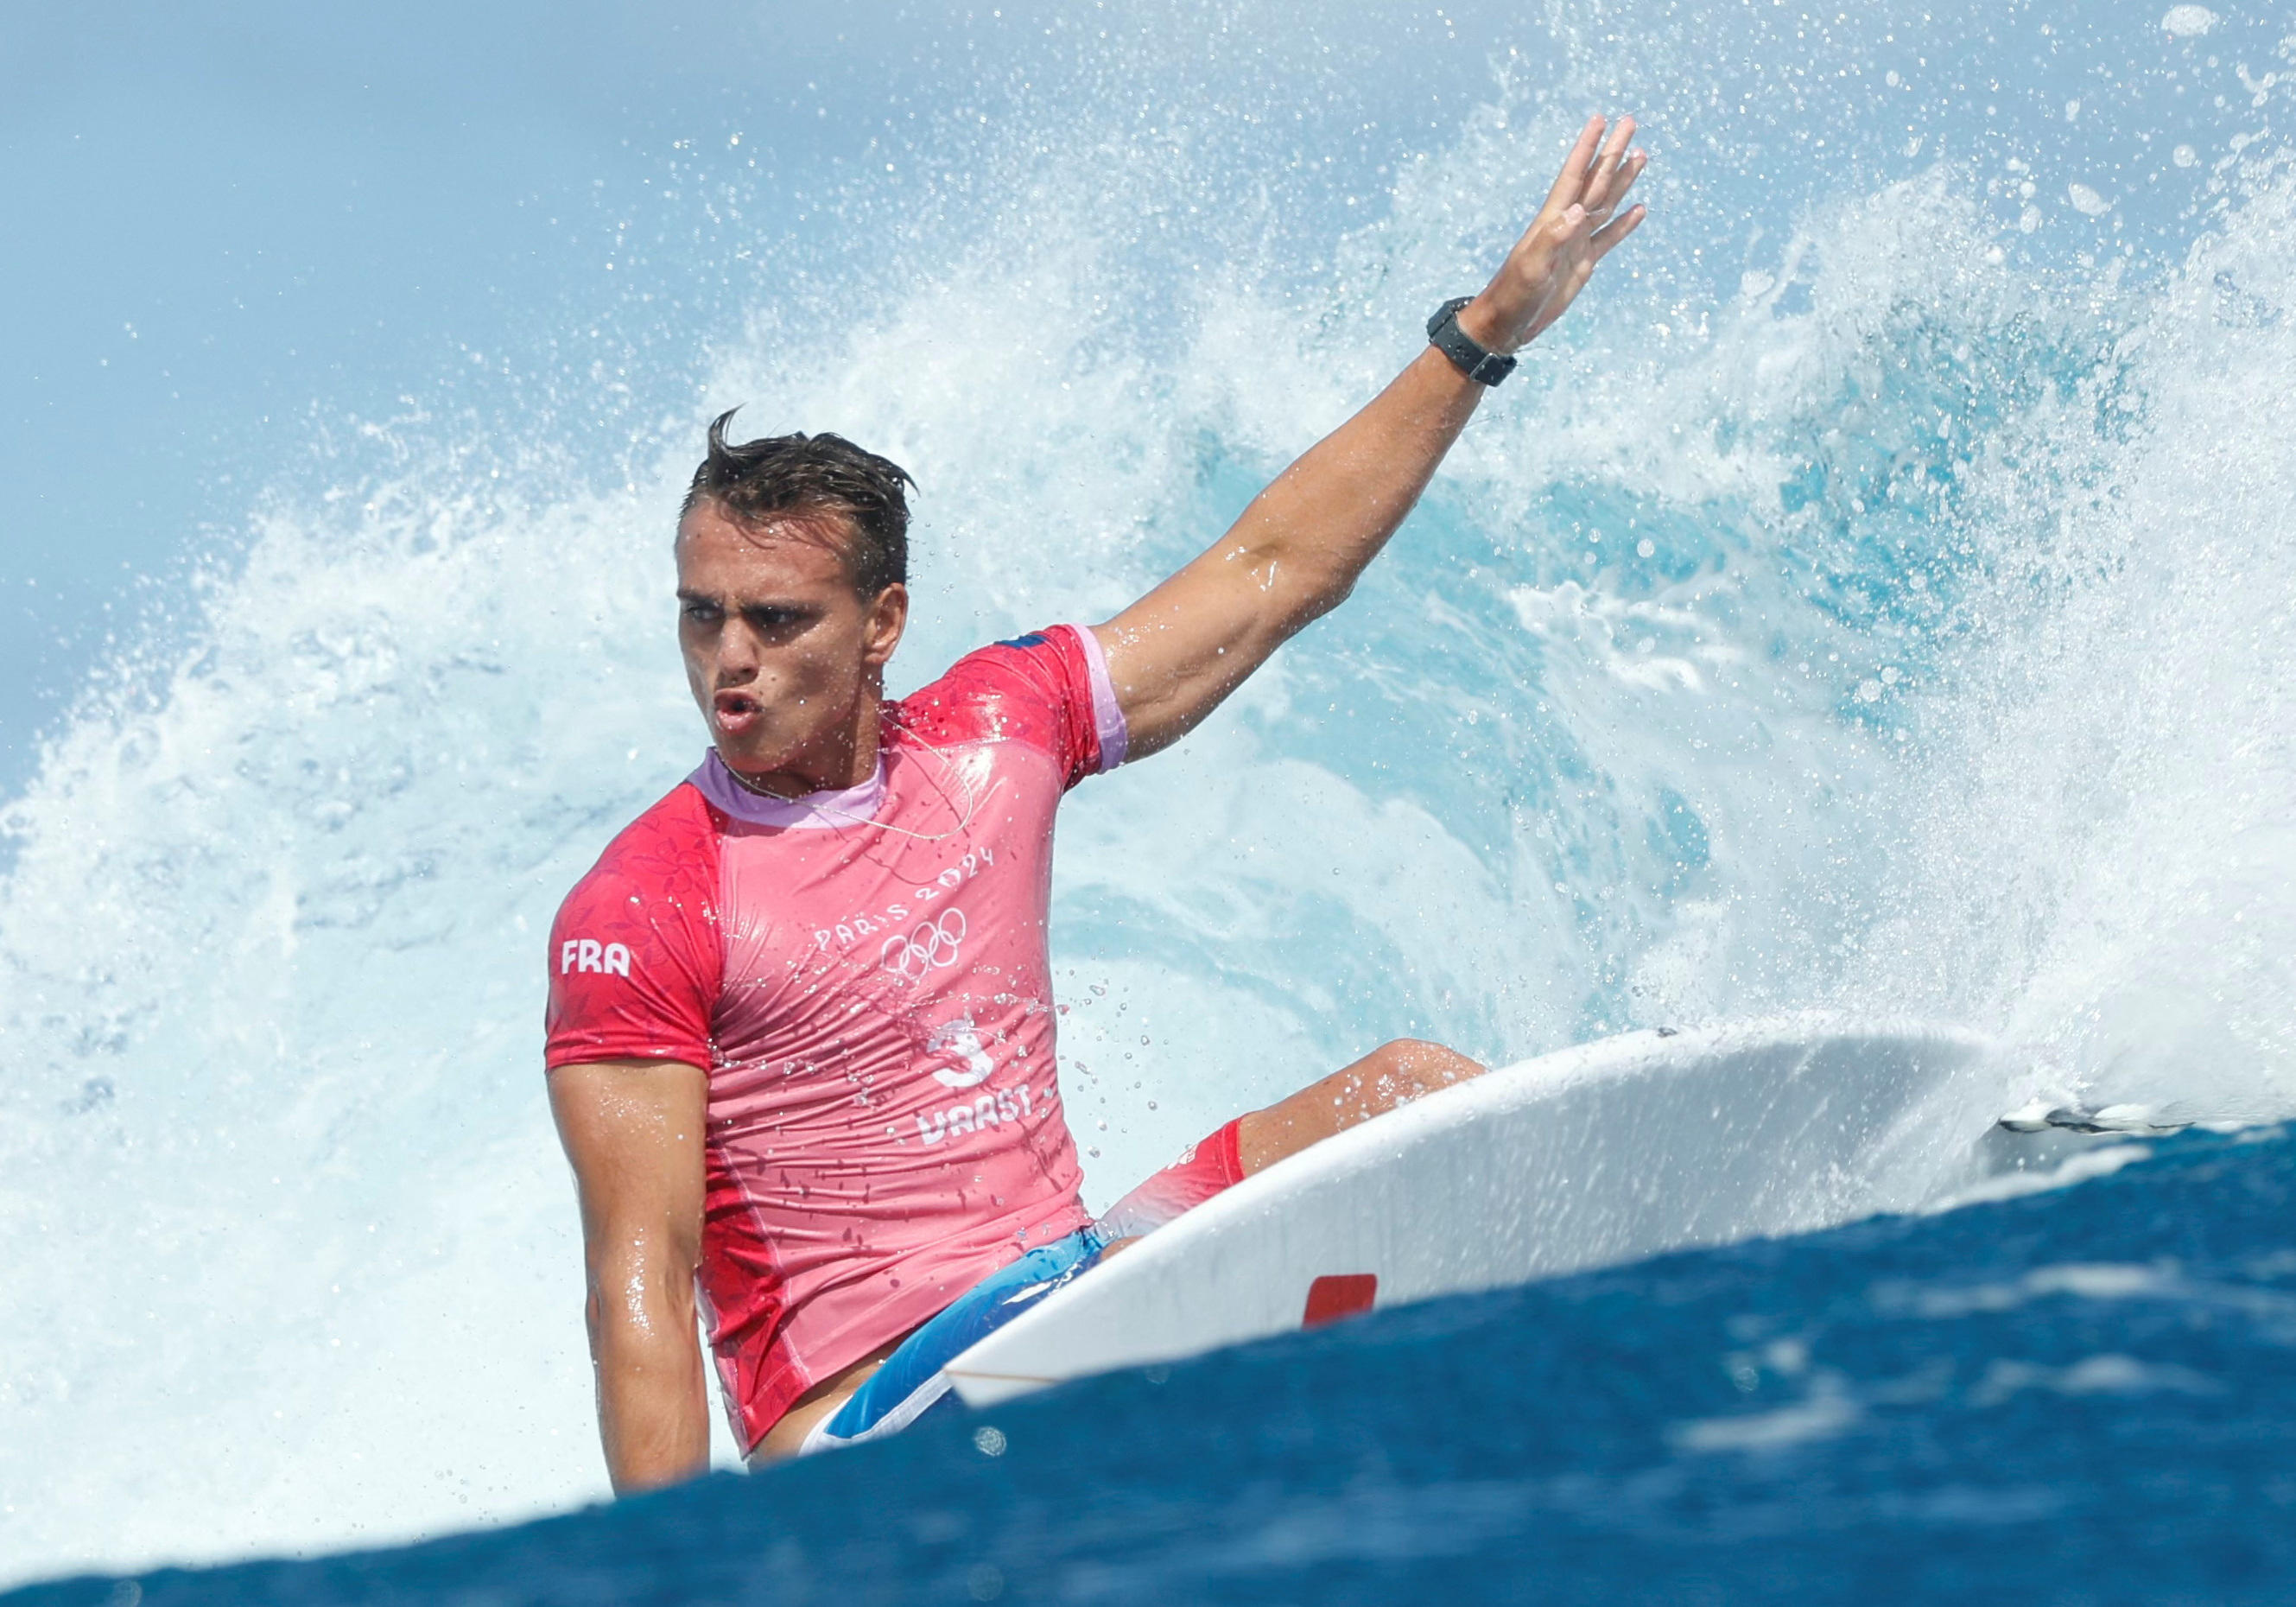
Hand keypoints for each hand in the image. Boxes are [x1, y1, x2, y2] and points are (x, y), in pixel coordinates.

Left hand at [1455, 114, 1647, 354]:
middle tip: (1629, 123)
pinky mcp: (1582, 264)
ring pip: (1605, 203)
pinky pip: (1608, 237)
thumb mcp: (1532, 267)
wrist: (1507, 324)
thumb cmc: (1513, 295)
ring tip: (1640, 155)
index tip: (1600, 119)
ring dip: (1622, 179)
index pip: (1574, 175)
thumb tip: (1578, 210)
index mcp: (1553, 220)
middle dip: (1612, 152)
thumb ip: (1553, 239)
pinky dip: (1624, 224)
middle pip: (1595, 181)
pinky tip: (1639, 210)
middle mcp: (1566, 225)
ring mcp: (1576, 243)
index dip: (1587, 147)